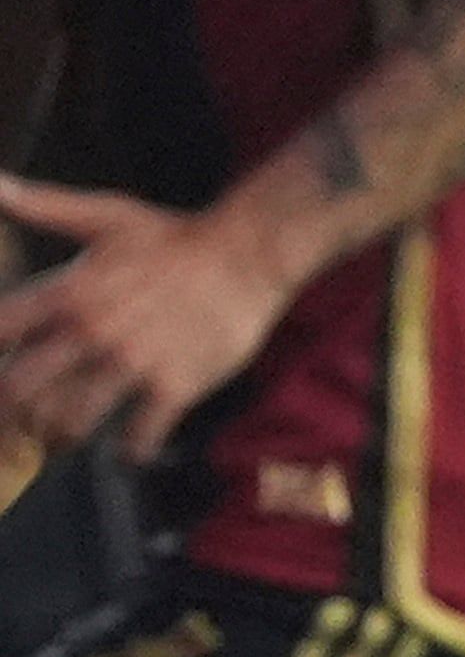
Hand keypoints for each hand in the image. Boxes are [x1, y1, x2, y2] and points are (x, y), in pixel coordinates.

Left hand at [0, 178, 297, 459]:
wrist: (248, 256)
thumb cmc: (173, 236)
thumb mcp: (104, 215)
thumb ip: (44, 205)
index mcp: (68, 293)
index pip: (0, 333)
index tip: (1, 368)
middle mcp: (93, 333)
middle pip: (19, 390)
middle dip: (7, 418)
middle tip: (14, 431)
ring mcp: (134, 363)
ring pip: (72, 421)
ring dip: (60, 437)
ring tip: (63, 441)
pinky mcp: (176, 386)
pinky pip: (140, 435)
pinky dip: (130, 450)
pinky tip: (129, 449)